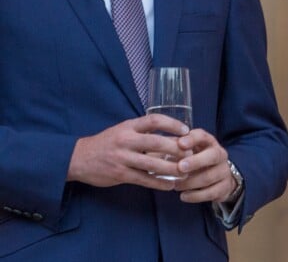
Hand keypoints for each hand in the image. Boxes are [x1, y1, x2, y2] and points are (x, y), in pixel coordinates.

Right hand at [67, 114, 189, 188]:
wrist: (79, 158)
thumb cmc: (107, 142)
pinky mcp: (119, 174)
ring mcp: (122, 158)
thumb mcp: (123, 130)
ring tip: (185, 171)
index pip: (154, 120)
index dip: (172, 124)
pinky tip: (170, 185)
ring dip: (171, 168)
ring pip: (152, 163)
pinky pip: (143, 179)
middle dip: (175, 148)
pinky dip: (158, 183)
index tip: (186, 130)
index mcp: (129, 126)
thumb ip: (143, 132)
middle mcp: (126, 140)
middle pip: (156, 142)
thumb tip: (171, 136)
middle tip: (190, 153)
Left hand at [173, 129, 236, 203]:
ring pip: (209, 177)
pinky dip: (195, 196)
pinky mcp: (225, 187)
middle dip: (195, 161)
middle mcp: (220, 154)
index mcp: (209, 142)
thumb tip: (158, 150)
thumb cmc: (197, 160)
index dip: (192, 139)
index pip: (203, 136)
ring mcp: (224, 171)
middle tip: (180, 167)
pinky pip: (210, 193)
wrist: (218, 177)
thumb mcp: (189, 151)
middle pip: (212, 155)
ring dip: (190, 182)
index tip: (180, 144)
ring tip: (175, 185)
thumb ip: (176, 150)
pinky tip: (183, 196)